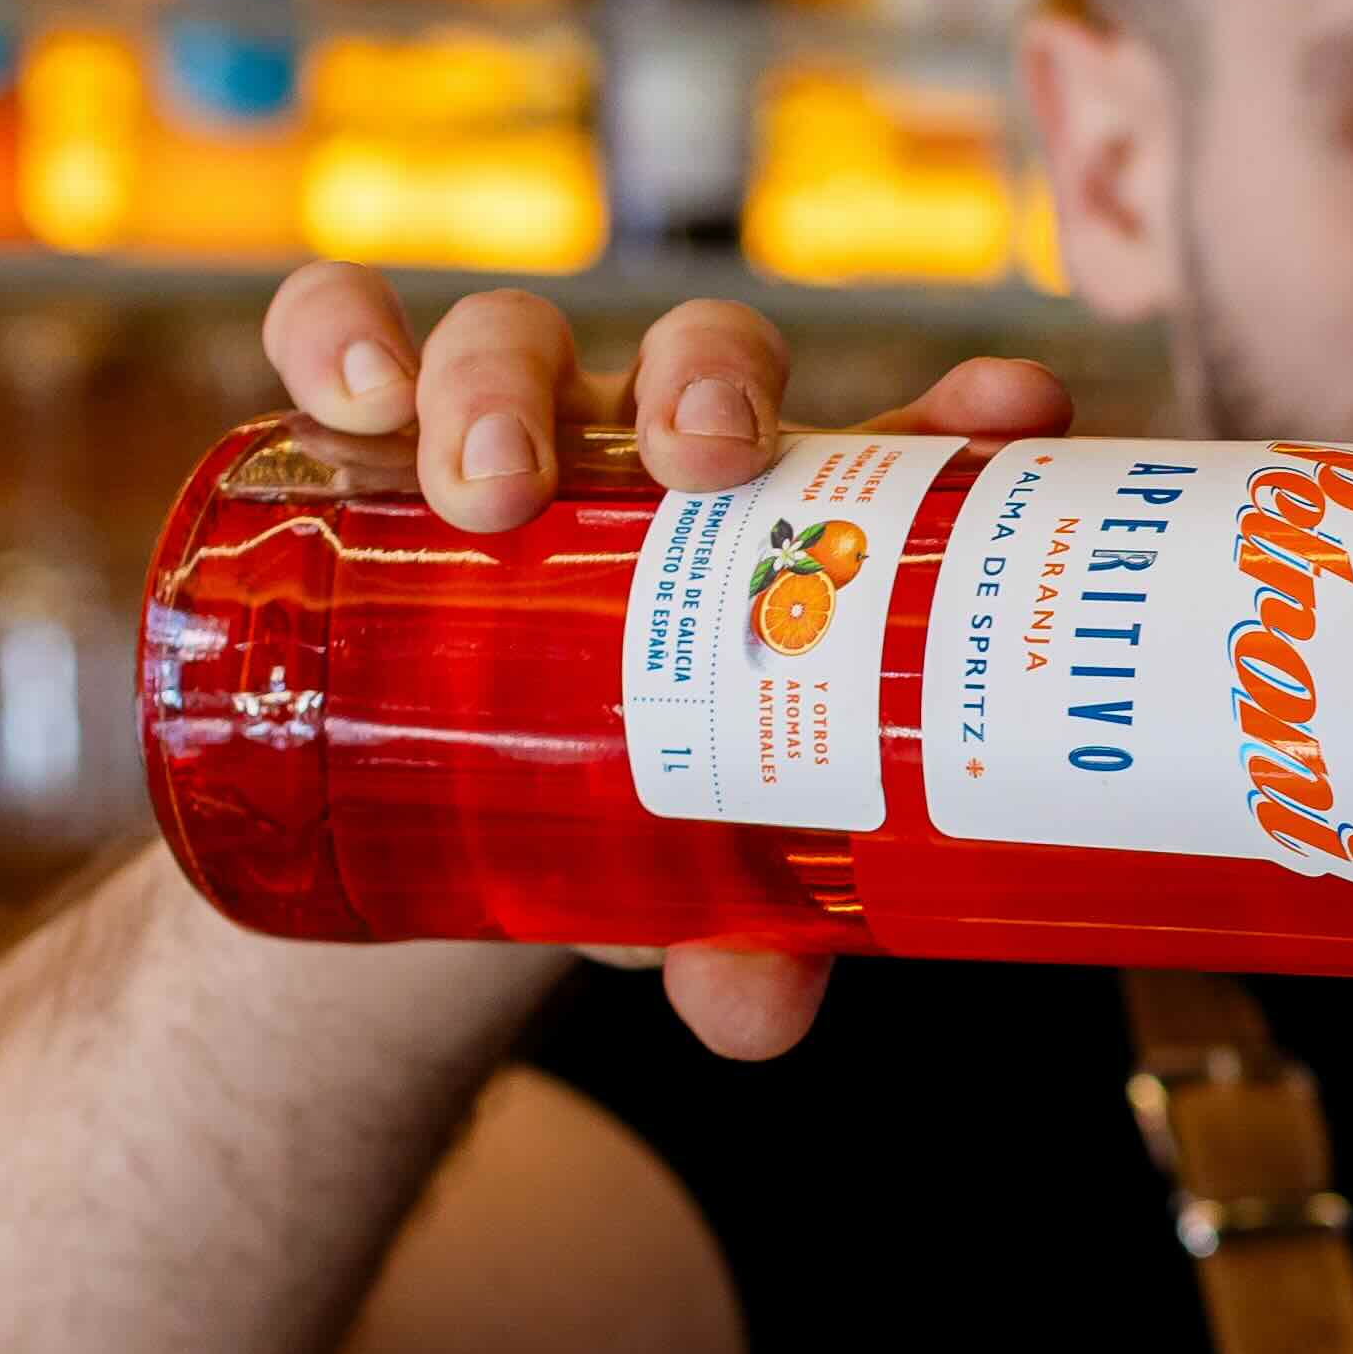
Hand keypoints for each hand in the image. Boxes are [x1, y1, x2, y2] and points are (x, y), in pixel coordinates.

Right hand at [257, 265, 1073, 1062]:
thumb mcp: (692, 887)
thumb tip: (751, 1020)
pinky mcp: (370, 443)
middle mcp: (656, 452)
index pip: (891, 437)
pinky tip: (352, 396)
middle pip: (699, 355)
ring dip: (507, 380)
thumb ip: (739, 945)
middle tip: (702, 456)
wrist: (457, 818)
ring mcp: (518, 428)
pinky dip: (338, 335)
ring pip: (519, 333)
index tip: (1014, 412)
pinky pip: (341, 340)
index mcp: (785, 532)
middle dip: (703, 378)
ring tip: (494, 481)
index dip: (958, 410)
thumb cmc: (629, 814)